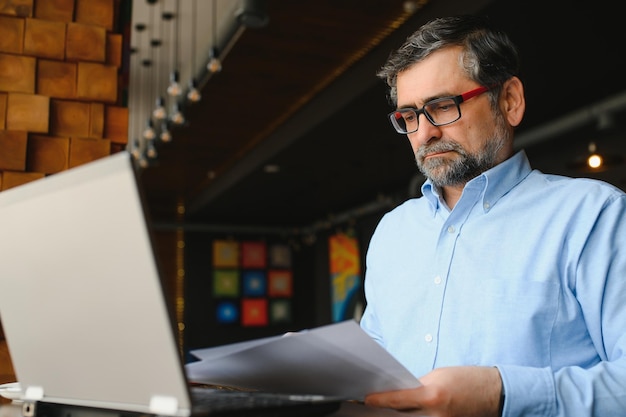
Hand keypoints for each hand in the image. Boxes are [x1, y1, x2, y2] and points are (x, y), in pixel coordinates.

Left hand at [364, 366, 502, 416]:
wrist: (495, 392)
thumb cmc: (466, 380)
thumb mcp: (438, 376)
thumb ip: (418, 388)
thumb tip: (399, 397)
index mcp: (432, 396)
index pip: (397, 400)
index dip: (379, 400)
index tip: (366, 399)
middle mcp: (436, 416)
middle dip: (387, 412)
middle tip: (372, 407)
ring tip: (386, 411)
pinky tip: (406, 415)